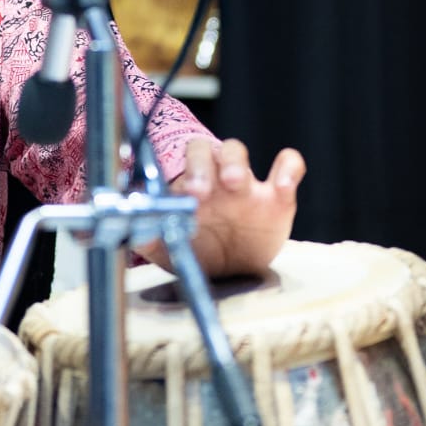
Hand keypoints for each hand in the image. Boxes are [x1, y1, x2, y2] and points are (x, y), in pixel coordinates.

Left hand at [146, 137, 304, 279]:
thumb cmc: (198, 253)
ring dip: (235, 162)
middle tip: (200, 192)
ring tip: (235, 183)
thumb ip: (150, 241)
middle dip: (203, 165)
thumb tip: (136, 234)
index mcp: (190, 186)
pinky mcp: (278, 198)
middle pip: (208, 150)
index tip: (186, 194)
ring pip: (238, 151)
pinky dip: (289, 169)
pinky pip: (289, 167)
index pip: (184, 160)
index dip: (186, 170)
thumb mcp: (171, 251)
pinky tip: (283, 186)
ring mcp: (247, 185)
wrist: (230, 274)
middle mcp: (215, 178)